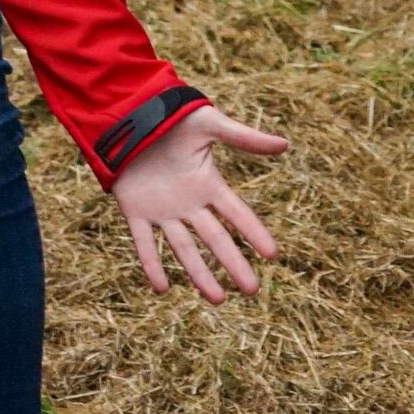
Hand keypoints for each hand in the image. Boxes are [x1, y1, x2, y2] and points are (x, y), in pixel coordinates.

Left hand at [109, 103, 286, 302]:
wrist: (128, 114)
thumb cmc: (171, 116)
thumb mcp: (209, 124)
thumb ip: (244, 137)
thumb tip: (285, 144)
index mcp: (208, 183)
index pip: (236, 213)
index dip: (254, 232)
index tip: (273, 255)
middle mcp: (188, 203)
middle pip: (214, 238)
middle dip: (233, 264)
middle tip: (252, 291)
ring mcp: (162, 209)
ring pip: (183, 247)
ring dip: (198, 273)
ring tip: (218, 299)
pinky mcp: (134, 210)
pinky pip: (144, 242)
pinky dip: (151, 264)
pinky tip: (162, 288)